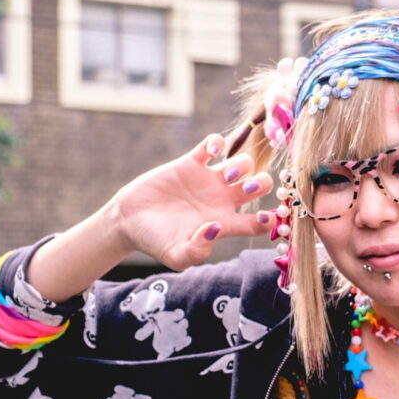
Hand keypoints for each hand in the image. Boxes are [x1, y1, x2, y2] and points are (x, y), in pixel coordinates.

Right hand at [111, 133, 273, 269]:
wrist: (129, 221)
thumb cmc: (155, 242)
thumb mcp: (175, 256)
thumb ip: (197, 250)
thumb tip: (216, 228)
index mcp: (224, 223)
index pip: (258, 221)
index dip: (269, 218)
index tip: (266, 215)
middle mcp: (221, 200)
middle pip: (258, 186)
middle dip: (261, 184)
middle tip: (246, 187)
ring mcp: (208, 180)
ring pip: (242, 163)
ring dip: (242, 164)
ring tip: (226, 172)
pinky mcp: (191, 163)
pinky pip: (213, 144)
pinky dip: (218, 142)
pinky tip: (212, 150)